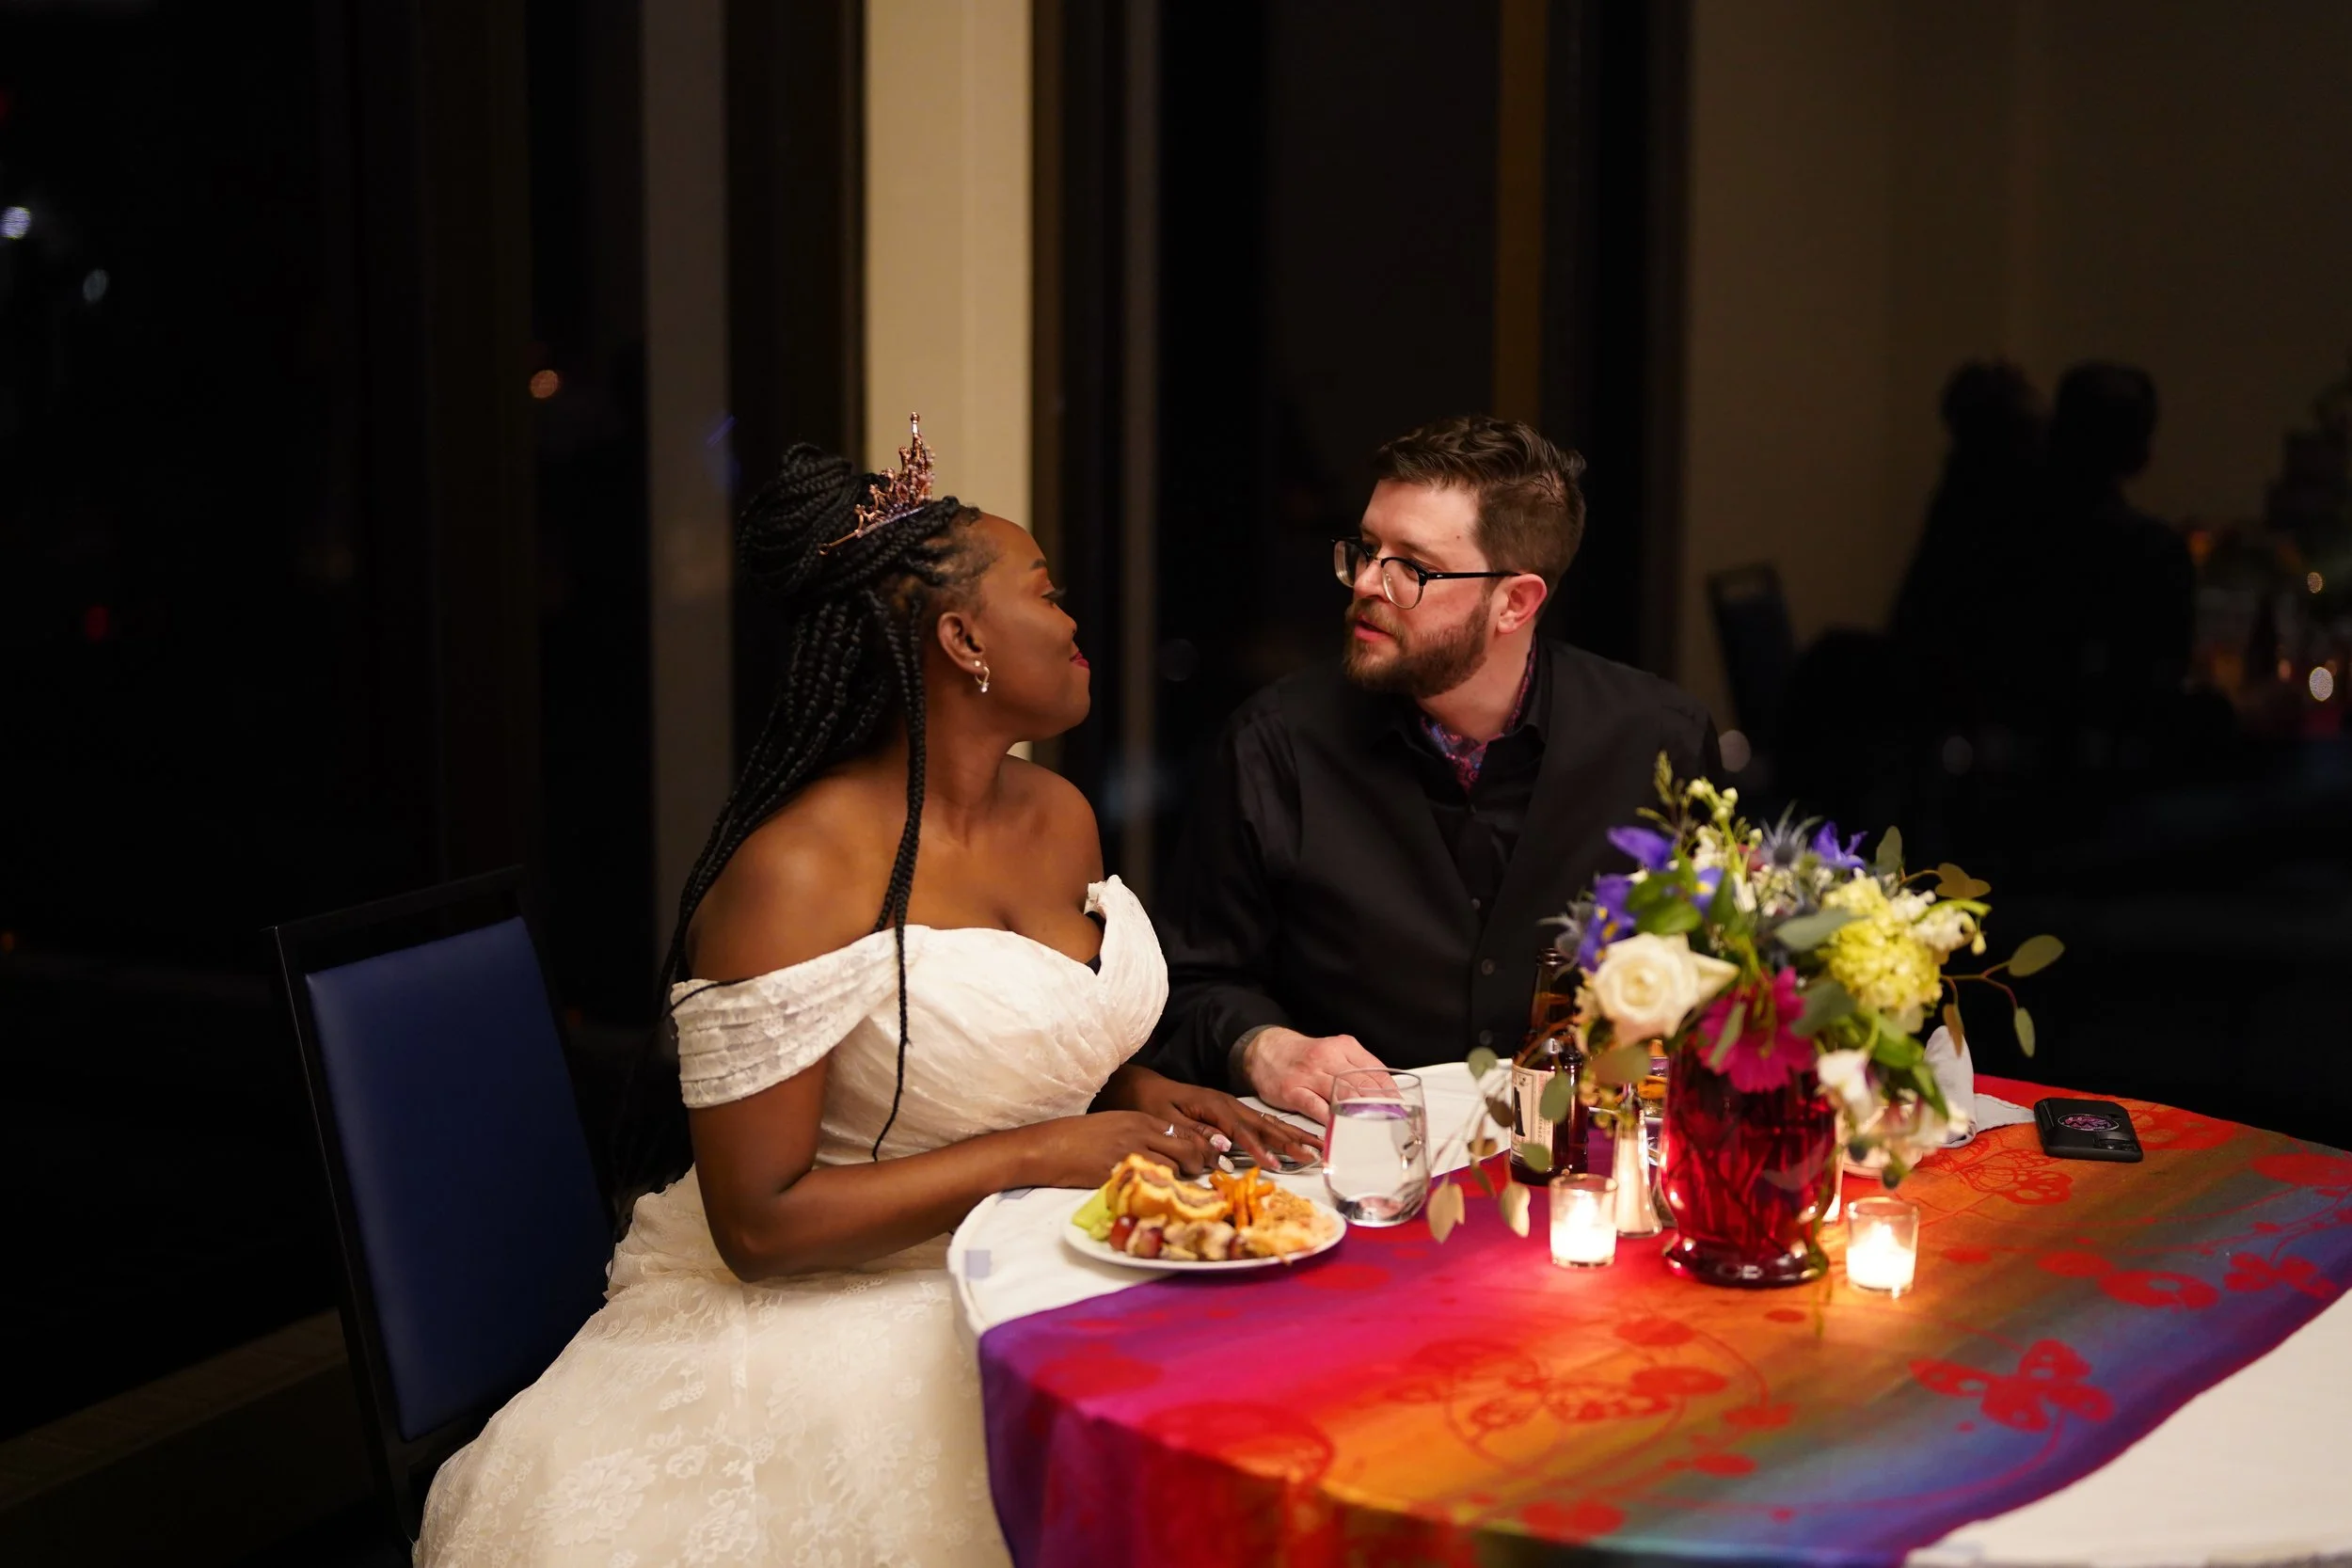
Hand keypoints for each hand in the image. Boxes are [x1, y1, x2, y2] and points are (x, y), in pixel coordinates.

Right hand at [1014, 1111, 1214, 1188]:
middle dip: (1199, 1165)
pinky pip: (1151, 1183)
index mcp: (1141, 1119)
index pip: (1184, 1132)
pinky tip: (1157, 1194)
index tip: (1208, 1159)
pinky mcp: (1121, 1172)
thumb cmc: (1079, 1137)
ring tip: (1177, 1187)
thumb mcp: (1115, 1125)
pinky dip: (1159, 1190)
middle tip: (1200, 1176)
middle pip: (1187, 1149)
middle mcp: (1140, 1132)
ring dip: (1179, 1179)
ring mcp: (1131, 1152)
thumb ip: (1141, 1134)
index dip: (1201, 1147)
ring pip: (1174, 1168)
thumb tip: (1166, 1150)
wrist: (1051, 1147)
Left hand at [1106, 1066, 1322, 1169]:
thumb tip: (1224, 1148)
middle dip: (1290, 1141)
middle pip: (1264, 1124)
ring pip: (1267, 1122)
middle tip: (1314, 1156)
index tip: (1274, 1164)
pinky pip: (1260, 1122)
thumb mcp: (1166, 1122)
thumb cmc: (1150, 1105)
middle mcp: (1227, 1103)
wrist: (1141, 1087)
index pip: (1241, 1130)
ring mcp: (1230, 1106)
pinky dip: (1280, 1131)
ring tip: (1317, 1147)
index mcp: (1213, 1105)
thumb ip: (1194, 1135)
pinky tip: (1295, 1139)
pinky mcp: (1229, 1111)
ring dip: (1293, 1136)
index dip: (1258, 1148)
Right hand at [1240, 1027, 1388, 1123]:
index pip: (1375, 1070)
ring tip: (1375, 1128)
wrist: (1265, 1050)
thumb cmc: (1304, 1056)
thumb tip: (1385, 1091)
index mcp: (1344, 1047)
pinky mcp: (1293, 1091)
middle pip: (1362, 1083)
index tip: (1400, 1109)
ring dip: (1361, 1113)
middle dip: (1381, 1105)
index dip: (1390, 1092)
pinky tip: (1341, 1130)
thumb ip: (1358, 1068)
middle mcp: (1328, 1058)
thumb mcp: (1335, 1052)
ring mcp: (1310, 1075)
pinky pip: (1316, 1108)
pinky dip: (1330, 1120)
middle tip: (1393, 1123)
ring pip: (1343, 1094)